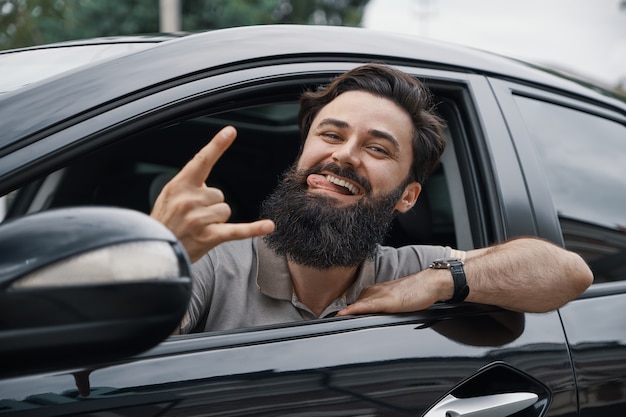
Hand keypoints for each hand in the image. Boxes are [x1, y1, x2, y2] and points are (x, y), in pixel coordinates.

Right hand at [150, 126, 274, 262]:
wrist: (153, 252)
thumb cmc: (163, 223)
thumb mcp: (168, 197)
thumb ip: (189, 186)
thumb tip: (211, 187)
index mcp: (179, 185)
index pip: (201, 160)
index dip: (217, 145)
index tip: (230, 131)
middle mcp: (189, 200)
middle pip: (219, 194)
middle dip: (210, 206)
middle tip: (192, 218)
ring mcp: (199, 218)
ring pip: (225, 211)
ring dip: (215, 220)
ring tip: (197, 228)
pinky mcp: (209, 237)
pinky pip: (237, 230)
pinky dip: (254, 229)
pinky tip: (268, 226)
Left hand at [336, 269, 451, 315]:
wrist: (430, 284)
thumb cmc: (416, 293)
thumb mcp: (395, 301)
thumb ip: (382, 307)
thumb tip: (372, 318)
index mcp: (374, 291)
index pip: (354, 304)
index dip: (345, 313)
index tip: (332, 320)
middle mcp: (373, 291)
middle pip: (352, 306)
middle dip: (342, 316)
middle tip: (328, 324)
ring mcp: (379, 295)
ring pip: (356, 305)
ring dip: (344, 314)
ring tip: (331, 322)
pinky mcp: (386, 300)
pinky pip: (366, 306)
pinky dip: (354, 310)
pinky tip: (344, 314)